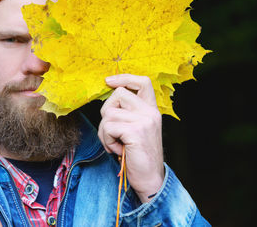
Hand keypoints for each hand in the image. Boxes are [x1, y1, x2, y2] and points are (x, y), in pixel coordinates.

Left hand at [98, 74, 164, 202]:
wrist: (150, 179)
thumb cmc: (139, 155)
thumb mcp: (137, 129)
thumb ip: (129, 114)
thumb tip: (108, 101)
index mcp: (151, 110)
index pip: (142, 82)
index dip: (124, 78)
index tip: (108, 81)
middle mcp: (150, 112)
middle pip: (118, 94)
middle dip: (106, 112)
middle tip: (112, 131)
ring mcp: (144, 120)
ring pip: (108, 113)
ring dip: (105, 131)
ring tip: (115, 143)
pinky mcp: (135, 131)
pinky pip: (108, 127)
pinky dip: (106, 140)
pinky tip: (118, 149)